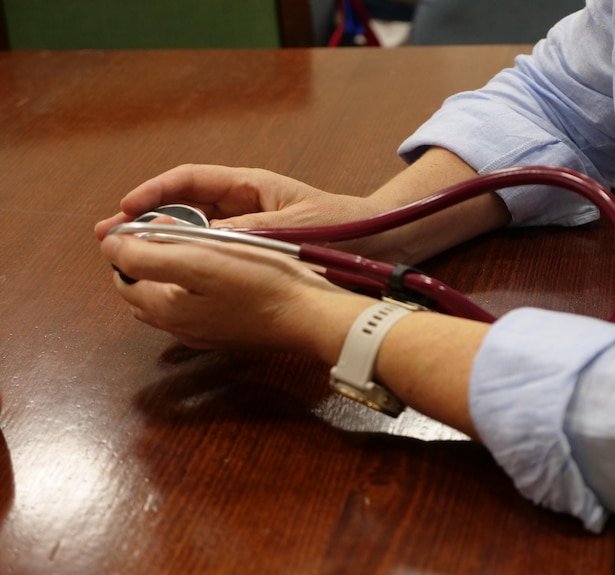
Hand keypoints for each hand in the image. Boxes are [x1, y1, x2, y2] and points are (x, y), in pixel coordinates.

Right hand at [94, 164, 378, 240]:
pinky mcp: (254, 253)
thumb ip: (244, 232)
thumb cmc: (342, 225)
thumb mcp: (290, 227)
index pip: (190, 180)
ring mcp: (247, 228)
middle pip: (184, 207)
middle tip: (110, 238)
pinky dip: (190, 261)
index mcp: (249, 185)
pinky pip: (214, 254)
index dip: (154, 192)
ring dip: (162, 243)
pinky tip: (170, 276)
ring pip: (195, 233)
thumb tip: (195, 241)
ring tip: (127, 259)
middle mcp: (243, 204)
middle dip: (147, 220)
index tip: (126, 209)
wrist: (379, 244)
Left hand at [101, 232, 370, 358]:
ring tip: (193, 242)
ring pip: (169, 297)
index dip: (129, 243)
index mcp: (164, 308)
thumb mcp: (199, 261)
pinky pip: (196, 305)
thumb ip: (146, 255)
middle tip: (171, 226)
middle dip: (146, 257)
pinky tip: (216, 269)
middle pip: (144, 288)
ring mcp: (206, 333)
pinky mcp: (230, 332)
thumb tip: (109, 245)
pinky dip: (193, 284)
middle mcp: (179, 327)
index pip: (123, 273)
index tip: (152, 218)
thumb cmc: (260, 283)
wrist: (311, 315)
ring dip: (170, 270)